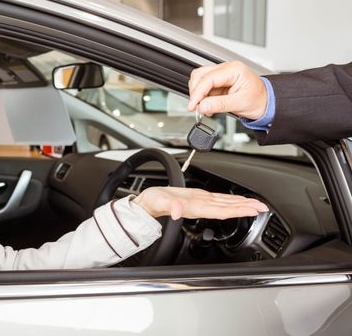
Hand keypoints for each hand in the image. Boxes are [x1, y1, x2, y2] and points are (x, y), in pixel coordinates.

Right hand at [132, 187, 268, 219]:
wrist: (146, 203)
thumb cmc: (152, 202)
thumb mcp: (159, 201)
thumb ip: (169, 206)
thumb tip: (178, 211)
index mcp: (195, 207)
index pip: (221, 210)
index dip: (238, 210)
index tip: (252, 210)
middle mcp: (201, 206)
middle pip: (227, 208)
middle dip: (245, 208)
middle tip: (263, 208)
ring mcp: (200, 203)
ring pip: (225, 204)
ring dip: (240, 205)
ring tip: (255, 205)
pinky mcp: (198, 198)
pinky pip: (218, 200)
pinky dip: (230, 200)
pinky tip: (237, 200)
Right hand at [187, 61, 267, 119]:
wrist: (266, 103)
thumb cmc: (259, 100)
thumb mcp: (240, 104)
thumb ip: (219, 104)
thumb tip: (202, 106)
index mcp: (234, 69)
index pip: (208, 78)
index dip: (198, 93)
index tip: (193, 105)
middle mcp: (226, 69)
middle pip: (200, 75)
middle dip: (195, 92)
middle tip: (196, 107)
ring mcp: (221, 75)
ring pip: (199, 79)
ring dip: (197, 94)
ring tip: (203, 107)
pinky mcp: (218, 83)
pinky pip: (203, 87)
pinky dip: (201, 97)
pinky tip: (207, 105)